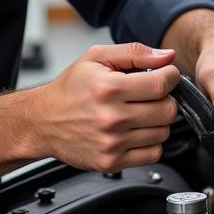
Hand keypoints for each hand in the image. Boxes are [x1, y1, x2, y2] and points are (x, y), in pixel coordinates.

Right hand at [34, 43, 179, 172]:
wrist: (43, 120)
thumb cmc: (70, 88)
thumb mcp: (96, 57)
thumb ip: (135, 52)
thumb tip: (167, 56)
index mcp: (109, 88)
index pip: (161, 85)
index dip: (170, 77)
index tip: (165, 75)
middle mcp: (111, 117)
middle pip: (167, 111)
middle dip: (166, 98)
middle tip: (152, 95)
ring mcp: (112, 143)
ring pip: (163, 133)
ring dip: (158, 121)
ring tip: (140, 112)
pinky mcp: (111, 162)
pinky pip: (153, 154)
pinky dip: (150, 142)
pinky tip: (136, 131)